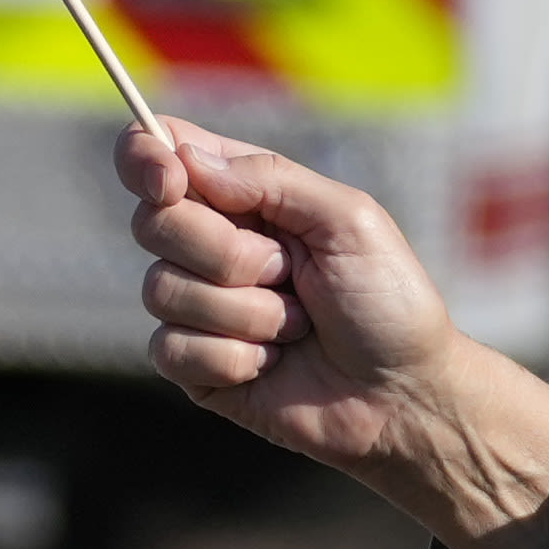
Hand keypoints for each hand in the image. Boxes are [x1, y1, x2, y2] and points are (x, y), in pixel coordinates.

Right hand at [119, 117, 548, 548]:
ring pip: (161, 289)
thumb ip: (272, 178)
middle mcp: (210, 243)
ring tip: (298, 325)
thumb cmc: (388, 300)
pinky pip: (170, 348)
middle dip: (227, 252)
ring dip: (247, 313)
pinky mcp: (195, 364)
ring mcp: (198, 305)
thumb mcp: (349, 220)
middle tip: (289, 271)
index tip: (170, 179)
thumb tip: (188, 159)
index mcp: (246, 194)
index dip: (145, 158)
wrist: (402, 396)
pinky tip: (273, 364)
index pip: (158, 153)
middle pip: (152, 222)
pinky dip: (233, 357)